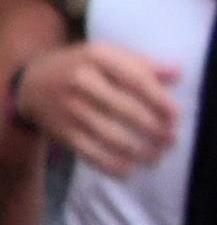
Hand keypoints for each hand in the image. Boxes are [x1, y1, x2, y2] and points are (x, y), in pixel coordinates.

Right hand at [13, 42, 180, 173]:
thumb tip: (178, 72)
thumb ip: (142, 64)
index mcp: (98, 57)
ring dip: (142, 151)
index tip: (176, 117)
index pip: (138, 81)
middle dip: (156, 130)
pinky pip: (92, 154)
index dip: (162, 102)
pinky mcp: (62, 131)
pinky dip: (115, 166)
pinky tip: (130, 168)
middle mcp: (81, 81)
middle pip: (128, 111)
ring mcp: (70, 108)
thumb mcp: (107, 55)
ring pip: (113, 136)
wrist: (30, 83)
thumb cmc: (81, 67)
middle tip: (171, 140)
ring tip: (157, 155)